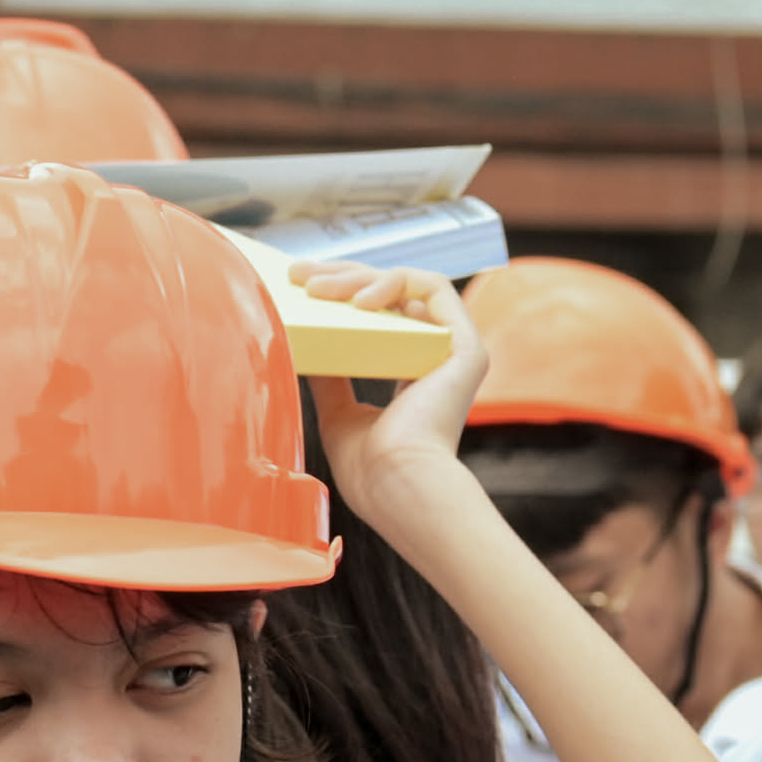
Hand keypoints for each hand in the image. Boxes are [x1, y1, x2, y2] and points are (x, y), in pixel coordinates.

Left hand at [301, 268, 490, 536]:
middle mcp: (437, 357)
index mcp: (412, 375)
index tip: (297, 285)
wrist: (397, 487)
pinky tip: (359, 301)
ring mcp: (453, 349)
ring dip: (358, 277)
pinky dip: (393, 282)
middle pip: (389, 294)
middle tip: (297, 274)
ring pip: (407, 284)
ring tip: (317, 290)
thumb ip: (332, 381)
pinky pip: (433, 286)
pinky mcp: (465, 345)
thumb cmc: (371, 471)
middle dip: (341, 275)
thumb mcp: (338, 415)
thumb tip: (311, 346)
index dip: (342, 292)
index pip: (381, 316)